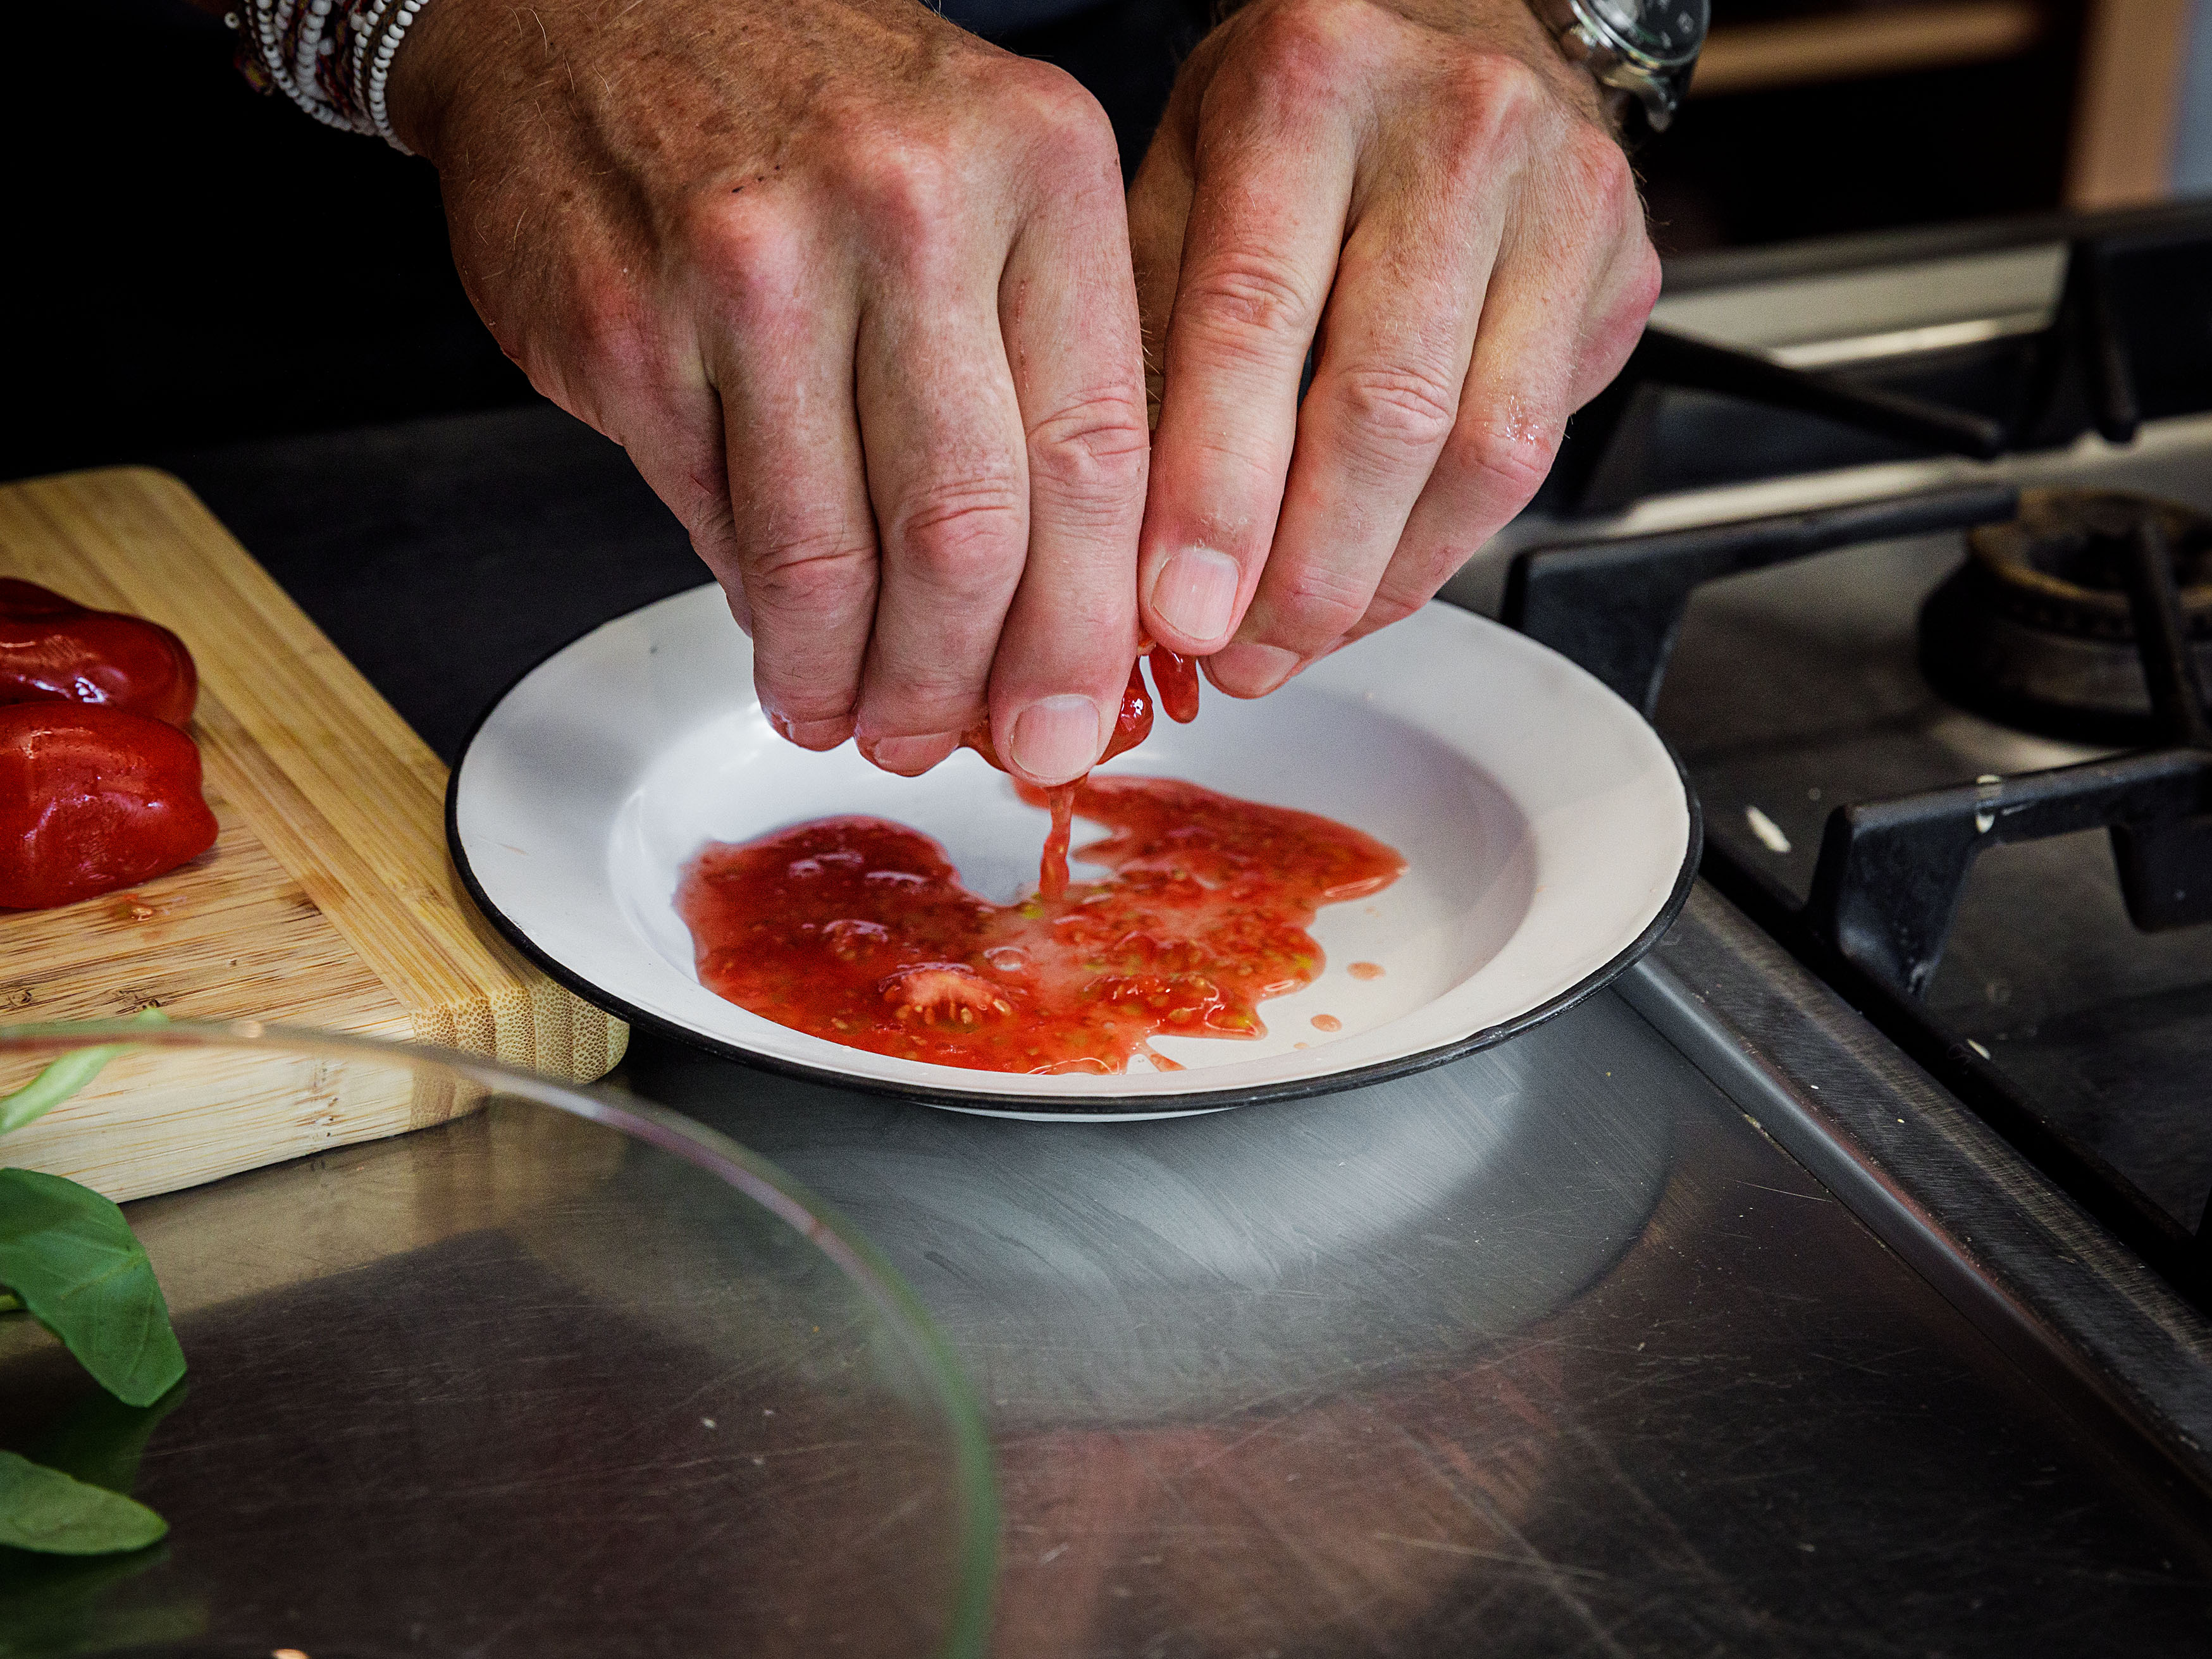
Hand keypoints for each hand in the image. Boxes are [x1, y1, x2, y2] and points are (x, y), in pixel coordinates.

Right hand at [388, 0, 1149, 783]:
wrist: (596, 1)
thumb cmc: (819, 110)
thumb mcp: (985, 182)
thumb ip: (1043, 369)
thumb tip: (1061, 612)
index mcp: (1040, 166)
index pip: (1098, 452)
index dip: (1090, 624)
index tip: (1078, 719)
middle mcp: (906, 202)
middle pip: (968, 528)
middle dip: (968, 682)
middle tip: (965, 748)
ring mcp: (756, 260)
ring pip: (831, 553)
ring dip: (850, 677)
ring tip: (857, 721)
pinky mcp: (634, 323)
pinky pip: (720, 522)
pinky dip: (761, 609)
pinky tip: (786, 644)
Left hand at [1127, 0, 1658, 693]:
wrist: (1454, 25)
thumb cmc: (1296, 118)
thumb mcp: (1181, 185)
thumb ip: (1149, 348)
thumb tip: (1114, 549)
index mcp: (1310, 82)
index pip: (1255, 316)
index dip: (1215, 486)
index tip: (1175, 607)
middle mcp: (1455, 125)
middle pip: (1386, 403)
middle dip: (1304, 569)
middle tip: (1236, 656)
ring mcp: (1561, 196)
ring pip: (1481, 450)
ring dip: (1378, 580)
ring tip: (1293, 640)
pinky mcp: (1623, 269)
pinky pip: (1534, 454)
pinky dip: (1442, 547)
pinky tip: (1371, 584)